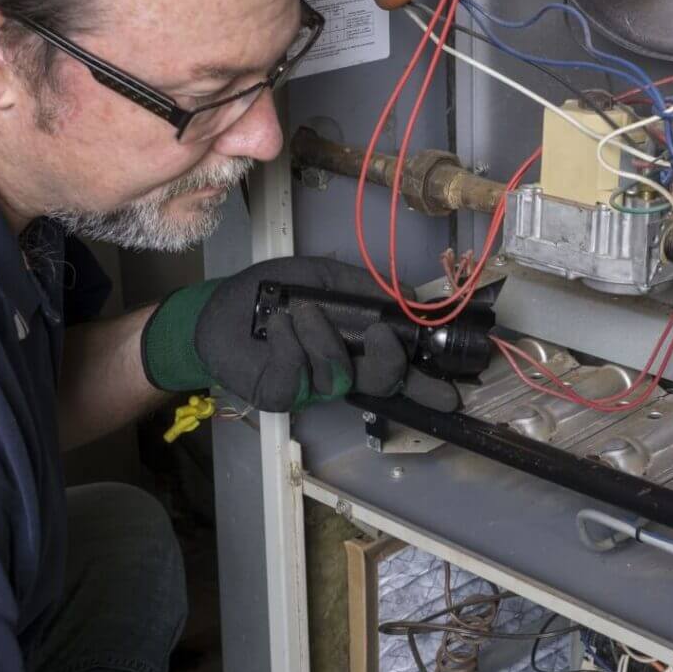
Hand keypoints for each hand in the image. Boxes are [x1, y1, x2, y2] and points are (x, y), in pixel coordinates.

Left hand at [141, 256, 459, 413]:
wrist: (220, 307)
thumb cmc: (273, 292)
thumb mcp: (324, 277)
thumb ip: (366, 287)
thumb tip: (411, 294)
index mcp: (357, 348)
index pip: (399, 372)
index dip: (426, 385)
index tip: (452, 392)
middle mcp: (340, 372)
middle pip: (381, 383)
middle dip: (389, 363)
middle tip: (383, 337)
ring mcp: (310, 388)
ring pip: (338, 376)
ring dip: (321, 338)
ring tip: (299, 312)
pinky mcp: (279, 394)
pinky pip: (297, 377)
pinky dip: (289, 344)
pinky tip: (278, 326)